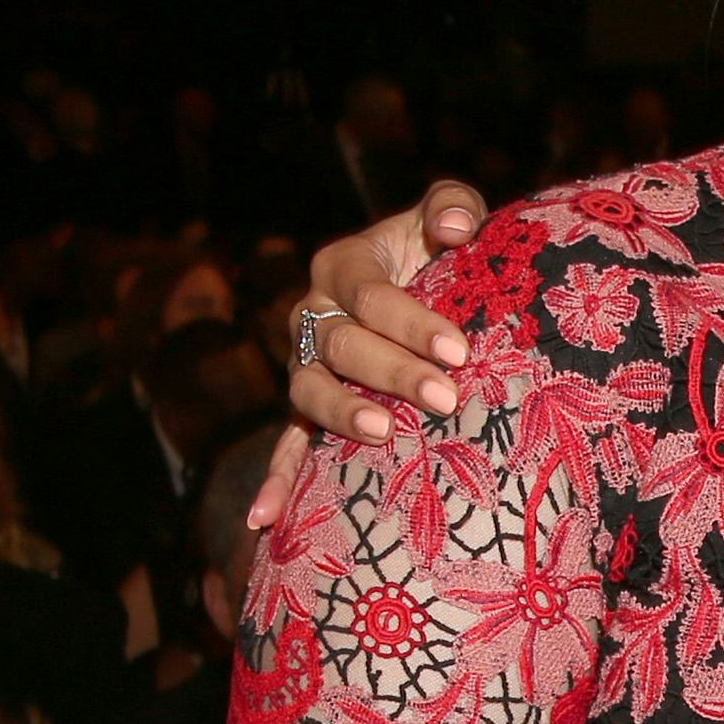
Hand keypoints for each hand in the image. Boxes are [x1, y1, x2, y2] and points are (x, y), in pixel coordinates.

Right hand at [243, 181, 488, 530]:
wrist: (426, 285)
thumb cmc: (441, 249)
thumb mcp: (450, 215)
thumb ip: (454, 205)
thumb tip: (457, 228)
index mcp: (342, 265)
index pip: (370, 296)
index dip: (410, 322)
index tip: (457, 349)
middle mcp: (314, 314)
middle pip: (342, 346)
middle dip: (393, 372)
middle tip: (444, 396)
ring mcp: (306, 363)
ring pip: (308, 391)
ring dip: (342, 415)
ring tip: (384, 434)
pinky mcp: (308, 406)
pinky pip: (286, 442)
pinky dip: (276, 480)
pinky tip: (265, 518)